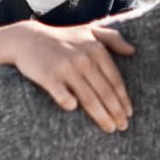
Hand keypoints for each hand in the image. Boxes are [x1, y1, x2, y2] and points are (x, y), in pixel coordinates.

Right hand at [0, 21, 135, 132]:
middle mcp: (83, 58)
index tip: (129, 113)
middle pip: (105, 92)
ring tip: (109, 128)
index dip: (123, 99)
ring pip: (89, 99)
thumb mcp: (88, 31)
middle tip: (123, 126)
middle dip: (116, 112)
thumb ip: (112, 38)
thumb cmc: (61, 38)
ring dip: (101, 116)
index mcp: (96, 49)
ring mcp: (66, 68)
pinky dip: (70, 105)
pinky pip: (64, 97)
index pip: (115, 80)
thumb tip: (133, 50)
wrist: (26, 39)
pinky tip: (75, 110)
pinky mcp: (49, 77)